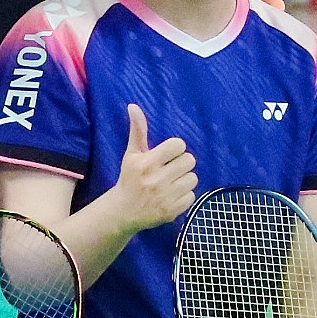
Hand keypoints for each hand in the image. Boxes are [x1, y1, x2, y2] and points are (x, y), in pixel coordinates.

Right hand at [109, 104, 197, 232]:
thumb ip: (137, 130)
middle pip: (189, 160)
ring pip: (193, 178)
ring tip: (171, 182)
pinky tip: (171, 196)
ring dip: (184, 179)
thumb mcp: (132, 154)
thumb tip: (133, 106)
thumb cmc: (130, 178)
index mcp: (147, 163)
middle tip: (171, 169)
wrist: (123, 211)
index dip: (175, 149)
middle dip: (181, 163)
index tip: (167, 155)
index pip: (179, 145)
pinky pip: (192, 196)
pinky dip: (184, 196)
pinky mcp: (171, 211)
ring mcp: (164, 197)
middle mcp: (156, 180)